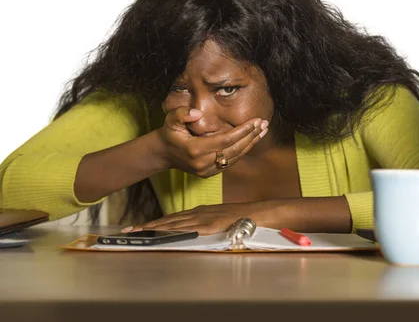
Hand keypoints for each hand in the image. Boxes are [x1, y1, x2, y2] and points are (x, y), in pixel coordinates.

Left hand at [122, 197, 353, 234]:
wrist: (264, 212)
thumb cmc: (247, 218)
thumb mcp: (226, 221)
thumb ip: (213, 225)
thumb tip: (202, 232)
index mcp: (202, 212)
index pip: (174, 219)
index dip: (156, 223)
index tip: (139, 228)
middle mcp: (200, 213)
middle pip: (168, 220)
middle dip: (147, 226)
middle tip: (126, 232)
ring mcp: (204, 219)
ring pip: (173, 223)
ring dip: (153, 228)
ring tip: (135, 233)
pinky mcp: (210, 225)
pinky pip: (186, 229)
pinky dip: (171, 231)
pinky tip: (160, 234)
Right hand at [156, 106, 267, 176]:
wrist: (164, 153)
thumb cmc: (170, 132)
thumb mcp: (171, 119)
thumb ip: (182, 114)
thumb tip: (197, 113)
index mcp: (195, 149)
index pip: (226, 140)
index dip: (243, 131)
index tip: (256, 121)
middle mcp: (203, 163)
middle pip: (234, 150)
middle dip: (251, 136)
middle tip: (264, 124)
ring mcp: (207, 170)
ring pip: (235, 157)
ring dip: (250, 144)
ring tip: (262, 131)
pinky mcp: (210, 173)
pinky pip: (230, 162)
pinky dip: (242, 151)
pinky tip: (252, 140)